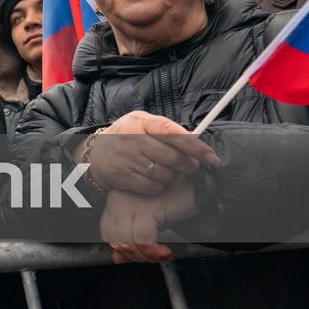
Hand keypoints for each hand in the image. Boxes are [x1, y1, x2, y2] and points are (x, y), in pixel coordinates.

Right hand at [83, 111, 217, 194]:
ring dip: (172, 176)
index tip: (212, 158)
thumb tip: (194, 138)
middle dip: (187, 166)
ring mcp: (127, 158)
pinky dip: (158, 186)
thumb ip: (166, 129)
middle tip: (190, 167)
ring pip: (164, 174)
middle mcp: (133, 138)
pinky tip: (154, 179)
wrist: (96, 154)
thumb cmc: (125, 137)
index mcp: (141, 122)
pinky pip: (153, 186)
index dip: (196, 147)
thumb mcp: (142, 123)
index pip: (173, 133)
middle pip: (172, 157)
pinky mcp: (124, 175)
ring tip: (167, 171)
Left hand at [100, 178, 199, 263]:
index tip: (131, 258)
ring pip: (125, 240)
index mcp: (114, 202)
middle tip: (148, 258)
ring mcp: (129, 204)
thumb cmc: (171, 200)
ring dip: (142, 254)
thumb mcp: (146, 218)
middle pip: (112, 238)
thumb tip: (121, 256)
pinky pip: (142, 238)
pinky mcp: (147, 209)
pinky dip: (151, 250)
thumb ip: (132, 234)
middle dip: (130, 253)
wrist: (193, 183)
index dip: (118, 248)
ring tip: (157, 255)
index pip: (106, 232)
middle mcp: (117, 201)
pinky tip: (162, 251)